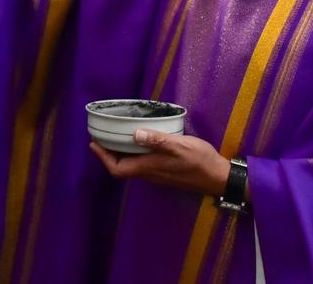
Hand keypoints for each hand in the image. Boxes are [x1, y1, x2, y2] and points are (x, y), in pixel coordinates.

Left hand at [90, 130, 231, 196]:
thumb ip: (157, 140)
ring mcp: (158, 175)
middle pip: (122, 168)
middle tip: (102, 137)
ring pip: (132, 166)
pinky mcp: (165, 173)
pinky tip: (140, 142)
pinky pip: (142, 164)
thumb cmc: (199, 160)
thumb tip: (134, 135)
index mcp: (148, 167)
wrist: (219, 178)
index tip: (94, 143)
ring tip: (117, 137)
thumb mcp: (179, 146)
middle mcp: (149, 174)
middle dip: (108, 154)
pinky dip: (134, 154)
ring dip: (121, 154)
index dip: (102, 157)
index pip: (117, 168)